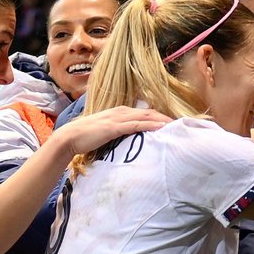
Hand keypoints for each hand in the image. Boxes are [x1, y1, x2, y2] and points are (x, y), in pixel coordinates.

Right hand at [56, 104, 171, 156]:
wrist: (70, 137)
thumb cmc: (87, 138)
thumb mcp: (107, 133)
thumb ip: (120, 134)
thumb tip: (130, 141)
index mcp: (120, 112)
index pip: (145, 113)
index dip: (160, 116)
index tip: (174, 123)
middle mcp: (121, 112)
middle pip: (150, 112)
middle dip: (167, 117)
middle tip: (183, 123)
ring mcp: (118, 118)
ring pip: (146, 116)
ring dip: (163, 120)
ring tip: (178, 124)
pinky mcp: (114, 127)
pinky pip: (137, 125)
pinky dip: (151, 125)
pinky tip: (162, 127)